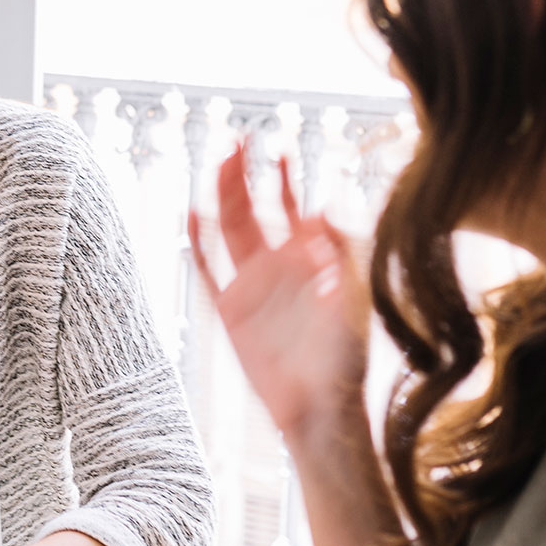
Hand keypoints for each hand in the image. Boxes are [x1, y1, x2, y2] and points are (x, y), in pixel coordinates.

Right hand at [189, 144, 370, 438]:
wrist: (320, 405)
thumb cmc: (346, 357)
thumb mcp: (354, 298)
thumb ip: (340, 254)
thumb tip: (322, 209)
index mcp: (306, 259)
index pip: (289, 206)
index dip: (281, 177)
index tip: (275, 147)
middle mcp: (274, 266)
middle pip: (251, 209)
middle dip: (243, 175)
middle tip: (236, 140)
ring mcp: (248, 285)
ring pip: (227, 230)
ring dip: (220, 197)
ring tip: (214, 164)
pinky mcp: (229, 310)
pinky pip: (208, 269)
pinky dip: (198, 242)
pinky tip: (191, 213)